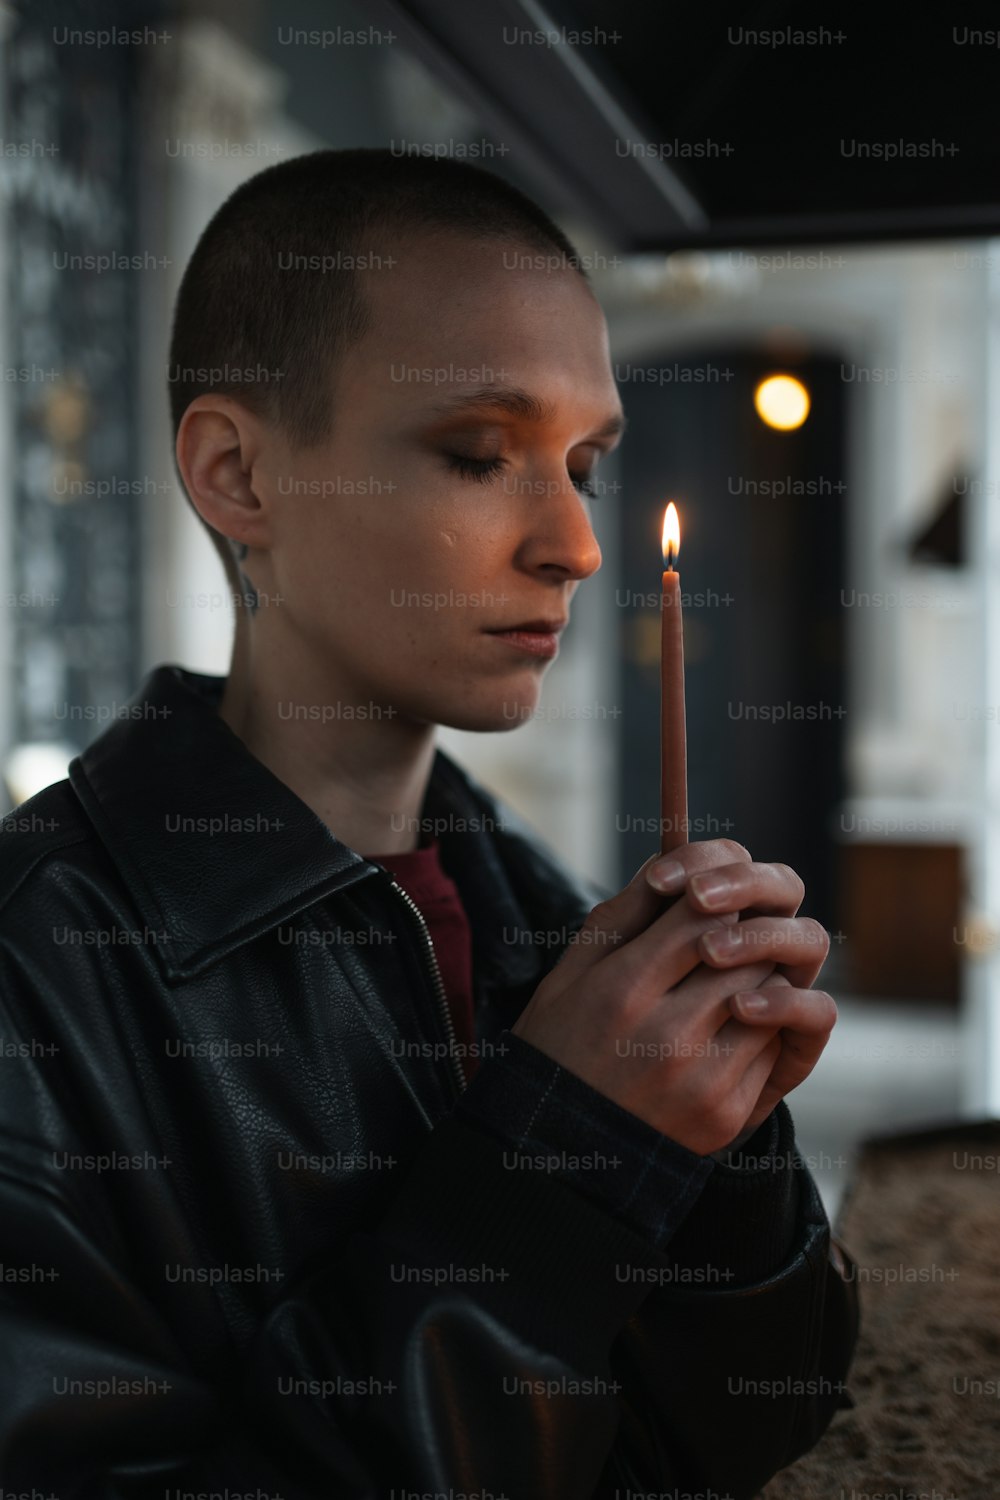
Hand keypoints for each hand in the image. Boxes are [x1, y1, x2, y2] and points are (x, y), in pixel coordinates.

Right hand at [510, 840, 834, 1154]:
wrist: (559, 1152)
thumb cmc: (560, 1046)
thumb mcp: (569, 973)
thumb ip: (622, 915)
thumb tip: (672, 861)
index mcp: (620, 989)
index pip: (699, 913)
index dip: (712, 891)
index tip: (705, 893)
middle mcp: (666, 1033)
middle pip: (744, 947)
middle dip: (741, 929)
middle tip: (729, 927)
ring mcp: (702, 1076)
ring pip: (769, 992)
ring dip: (757, 973)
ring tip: (729, 975)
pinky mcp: (726, 1111)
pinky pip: (769, 1045)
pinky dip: (759, 1024)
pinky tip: (728, 1026)